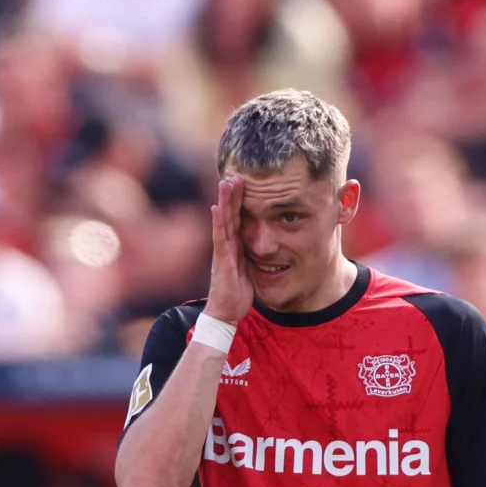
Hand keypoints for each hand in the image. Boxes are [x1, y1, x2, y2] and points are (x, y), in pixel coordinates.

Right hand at [205, 178, 253, 323]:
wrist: (226, 313)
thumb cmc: (238, 292)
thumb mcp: (250, 269)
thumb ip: (254, 255)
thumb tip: (269, 247)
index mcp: (234, 246)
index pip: (237, 218)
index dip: (240, 201)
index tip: (244, 182)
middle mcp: (226, 245)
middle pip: (229, 215)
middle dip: (231, 195)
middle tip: (235, 173)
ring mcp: (222, 251)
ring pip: (223, 221)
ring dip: (224, 202)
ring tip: (226, 183)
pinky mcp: (221, 261)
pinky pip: (219, 238)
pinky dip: (218, 222)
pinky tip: (217, 208)